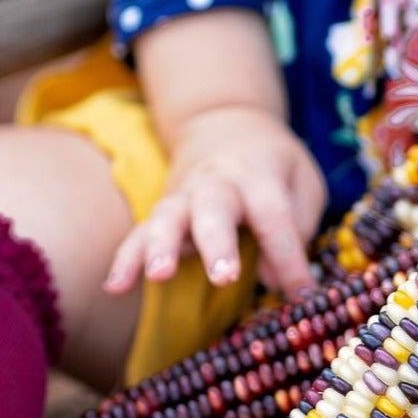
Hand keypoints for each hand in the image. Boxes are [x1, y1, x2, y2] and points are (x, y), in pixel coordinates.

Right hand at [105, 106, 326, 297]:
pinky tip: (114, 287)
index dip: (289, 259)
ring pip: (168, 218)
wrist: (223, 123)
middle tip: (224, 277)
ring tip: (159, 276)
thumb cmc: (273, 166)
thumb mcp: (303, 184)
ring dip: (161, 247)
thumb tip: (276, 280)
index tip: (302, 294)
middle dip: (217, 244)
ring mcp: (183, 197)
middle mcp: (218, 183)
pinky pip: (139, 235)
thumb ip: (297, 230)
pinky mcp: (161, 214)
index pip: (275, 217)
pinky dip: (125, 260)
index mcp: (260, 175)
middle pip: (215, 210)